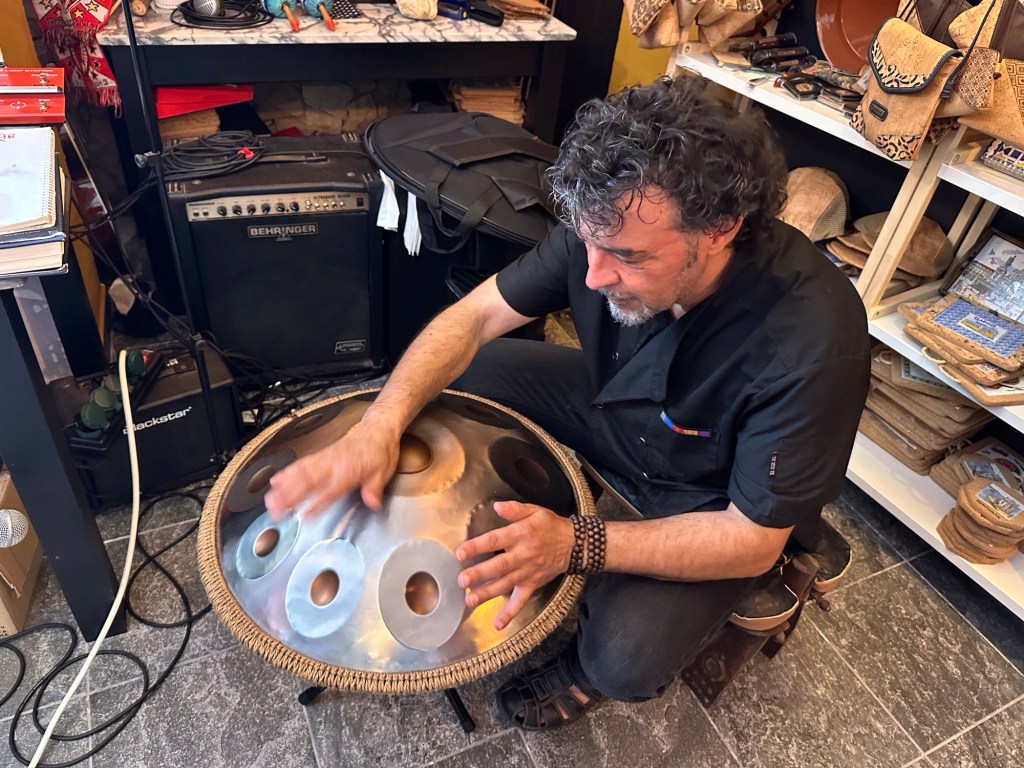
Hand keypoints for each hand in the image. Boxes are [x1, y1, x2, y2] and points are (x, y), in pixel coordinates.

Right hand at [264, 419, 399, 519]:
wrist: (377, 428)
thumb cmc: (380, 450)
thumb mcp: (384, 471)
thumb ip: (374, 488)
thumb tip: (372, 502)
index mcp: (349, 470)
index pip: (330, 490)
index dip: (317, 504)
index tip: (304, 516)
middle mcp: (333, 464)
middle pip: (307, 482)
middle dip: (289, 496)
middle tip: (275, 509)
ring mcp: (325, 459)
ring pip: (300, 472)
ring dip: (283, 486)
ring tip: (270, 498)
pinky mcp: (321, 455)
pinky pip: (301, 463)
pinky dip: (287, 472)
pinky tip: (276, 479)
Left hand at [455, 501, 573, 630]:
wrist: (574, 544)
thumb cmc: (550, 527)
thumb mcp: (535, 511)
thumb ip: (515, 509)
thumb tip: (497, 506)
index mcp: (521, 534)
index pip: (495, 540)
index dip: (477, 546)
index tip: (461, 552)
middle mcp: (523, 555)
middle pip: (499, 566)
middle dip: (480, 574)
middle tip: (462, 580)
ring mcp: (527, 572)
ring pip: (505, 584)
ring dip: (487, 593)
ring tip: (470, 600)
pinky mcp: (532, 584)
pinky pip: (521, 600)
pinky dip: (510, 613)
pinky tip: (498, 623)